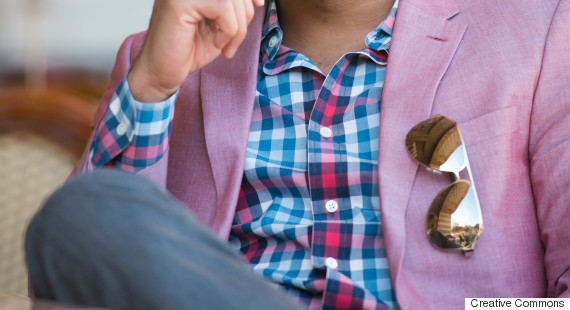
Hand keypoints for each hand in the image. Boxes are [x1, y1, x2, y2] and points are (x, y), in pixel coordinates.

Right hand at [128, 0, 264, 101]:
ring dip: (237, 28)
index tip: (258, 4)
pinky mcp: (179, 1)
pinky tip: (216, 42)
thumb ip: (233, 9)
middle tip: (232, 43)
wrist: (162, 71)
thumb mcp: (219, 25)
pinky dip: (228, 30)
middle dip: (244, 17)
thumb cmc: (188, 49)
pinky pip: (223, 8)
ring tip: (224, 45)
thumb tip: (257, 0)